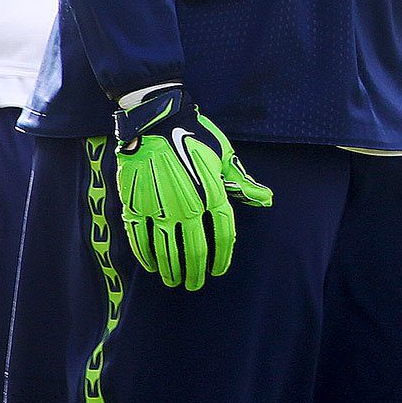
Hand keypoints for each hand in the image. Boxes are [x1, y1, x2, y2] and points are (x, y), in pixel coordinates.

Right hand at [112, 85, 270, 290]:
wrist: (156, 119)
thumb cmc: (195, 134)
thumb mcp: (224, 155)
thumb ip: (243, 182)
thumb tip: (267, 199)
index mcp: (211, 194)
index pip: (223, 235)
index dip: (223, 257)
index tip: (219, 270)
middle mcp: (186, 206)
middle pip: (194, 250)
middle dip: (195, 272)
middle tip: (195, 284)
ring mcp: (157, 208)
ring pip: (166, 251)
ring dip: (171, 270)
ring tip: (174, 281)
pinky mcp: (134, 205)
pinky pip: (140, 239)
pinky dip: (146, 257)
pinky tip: (152, 266)